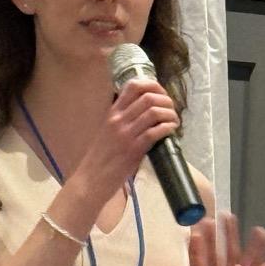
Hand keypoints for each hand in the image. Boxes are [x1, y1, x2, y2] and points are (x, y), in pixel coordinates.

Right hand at [72, 79, 179, 206]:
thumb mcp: (108, 132)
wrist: (90, 180)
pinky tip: (171, 131)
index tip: (162, 94)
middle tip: (171, 110)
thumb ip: (122, 121)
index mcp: (112, 113)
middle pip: (148, 97)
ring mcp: (126, 134)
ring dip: (169, 114)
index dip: (153, 85)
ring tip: (174, 121)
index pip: (133, 86)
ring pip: (154, 112)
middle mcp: (118, 120)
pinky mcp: (133, 150)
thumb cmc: (99, 159)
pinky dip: (168, 128)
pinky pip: (155, 132)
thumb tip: (145, 114)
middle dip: (166, 100)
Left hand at [185, 213, 264, 265]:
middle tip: (228, 216)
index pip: (257, 262)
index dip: (259, 247)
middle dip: (231, 235)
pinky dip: (195, 250)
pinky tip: (193, 235)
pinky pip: (196, 265)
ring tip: (209, 220)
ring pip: (213, 257)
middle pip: (232, 255)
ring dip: (211, 238)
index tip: (260, 231)